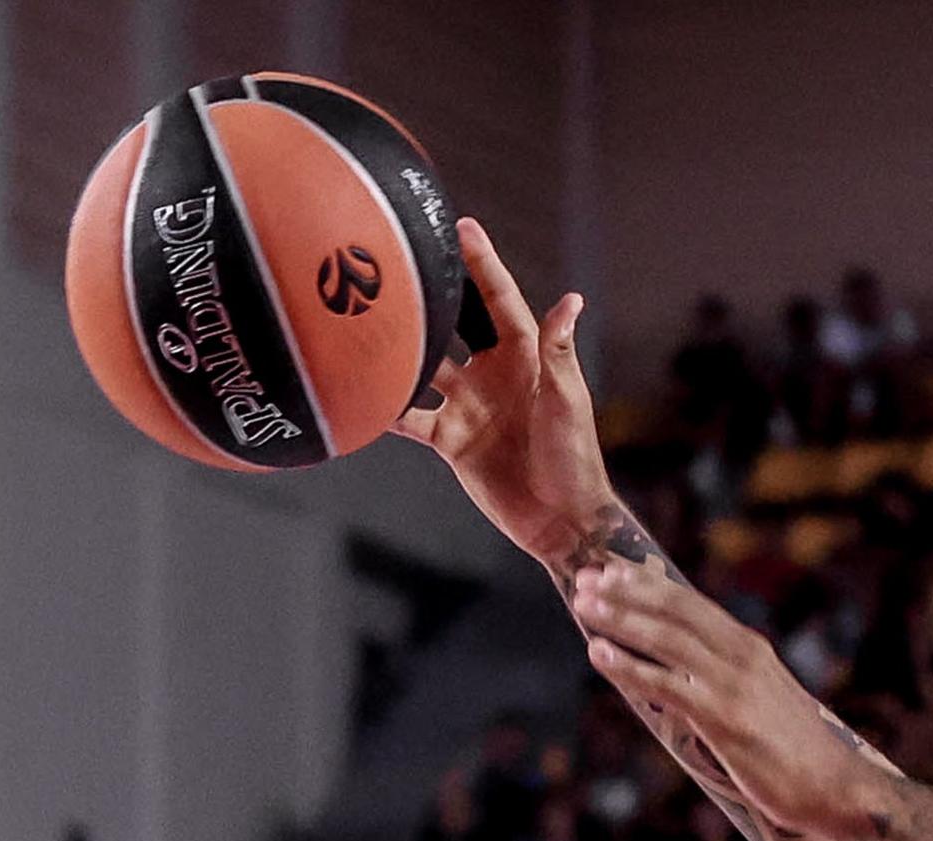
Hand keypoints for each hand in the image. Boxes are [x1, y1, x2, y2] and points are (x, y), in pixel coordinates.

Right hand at [391, 218, 617, 568]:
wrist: (559, 521)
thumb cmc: (575, 460)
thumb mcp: (567, 403)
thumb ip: (559, 354)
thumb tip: (572, 300)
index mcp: (526, 358)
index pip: (500, 300)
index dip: (482, 263)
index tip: (462, 225)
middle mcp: (493, 374)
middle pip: (455, 322)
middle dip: (430, 291)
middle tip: (397, 255)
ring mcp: (468, 404)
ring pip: (424, 365)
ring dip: (398, 345)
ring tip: (363, 315)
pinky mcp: (451, 438)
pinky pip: (410, 416)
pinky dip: (386, 404)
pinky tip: (357, 387)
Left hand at [569, 560, 886, 840]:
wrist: (838, 788)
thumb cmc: (797, 754)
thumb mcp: (763, 701)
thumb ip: (728, 681)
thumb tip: (688, 675)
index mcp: (750, 649)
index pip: (691, 604)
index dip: (648, 584)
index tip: (612, 568)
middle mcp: (743, 656)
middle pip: (676, 611)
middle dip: (627, 592)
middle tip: (585, 577)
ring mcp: (734, 686)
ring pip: (668, 640)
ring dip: (622, 619)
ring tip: (584, 605)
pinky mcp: (727, 720)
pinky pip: (668, 686)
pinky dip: (630, 667)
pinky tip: (599, 655)